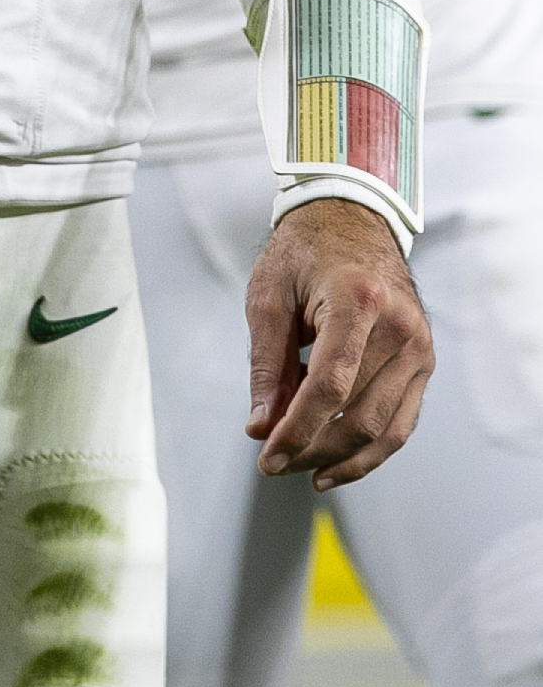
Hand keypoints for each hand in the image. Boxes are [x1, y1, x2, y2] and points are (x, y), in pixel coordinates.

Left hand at [245, 198, 432, 491]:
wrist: (351, 219)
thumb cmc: (303, 253)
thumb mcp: (268, 295)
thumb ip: (266, 363)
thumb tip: (262, 426)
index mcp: (358, 299)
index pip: (330, 386)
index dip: (297, 430)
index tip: (266, 456)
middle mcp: (400, 325)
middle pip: (357, 413)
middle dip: (311, 448)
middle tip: (272, 462)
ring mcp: (419, 346)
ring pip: (382, 428)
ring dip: (338, 458)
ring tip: (298, 467)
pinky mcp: (424, 361)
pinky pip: (400, 422)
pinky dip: (369, 451)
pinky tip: (333, 464)